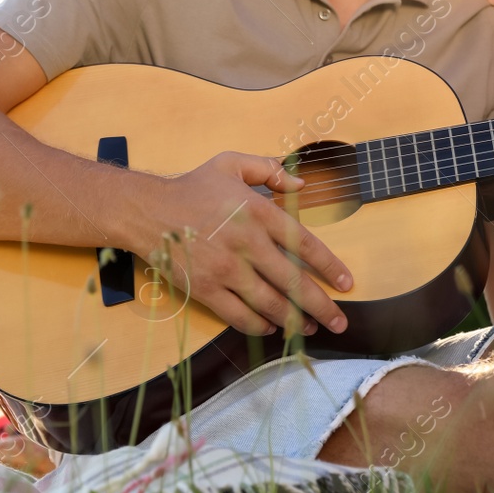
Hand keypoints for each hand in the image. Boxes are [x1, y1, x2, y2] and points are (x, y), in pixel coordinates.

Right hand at [132, 152, 352, 336]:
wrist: (146, 211)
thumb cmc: (192, 187)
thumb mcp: (231, 164)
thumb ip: (269, 169)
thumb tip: (302, 184)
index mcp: (259, 212)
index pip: (306, 245)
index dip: (331, 267)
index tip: (347, 283)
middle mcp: (247, 244)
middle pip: (294, 282)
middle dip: (322, 306)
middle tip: (340, 322)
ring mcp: (226, 270)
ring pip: (271, 304)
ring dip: (295, 321)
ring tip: (311, 329)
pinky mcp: (206, 289)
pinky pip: (240, 316)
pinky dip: (260, 326)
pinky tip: (271, 328)